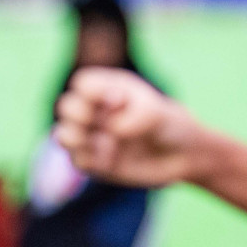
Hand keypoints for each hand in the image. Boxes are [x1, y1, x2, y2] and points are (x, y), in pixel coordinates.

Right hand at [53, 68, 202, 187]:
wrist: (183, 155)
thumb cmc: (170, 124)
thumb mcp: (157, 112)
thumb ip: (134, 116)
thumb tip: (110, 132)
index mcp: (107, 90)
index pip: (82, 84)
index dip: (94, 94)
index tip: (120, 102)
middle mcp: (94, 112)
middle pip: (66, 107)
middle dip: (80, 116)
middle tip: (104, 125)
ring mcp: (92, 137)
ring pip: (63, 136)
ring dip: (78, 140)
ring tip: (104, 145)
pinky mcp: (94, 162)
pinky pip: (77, 161)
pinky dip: (91, 161)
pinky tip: (110, 160)